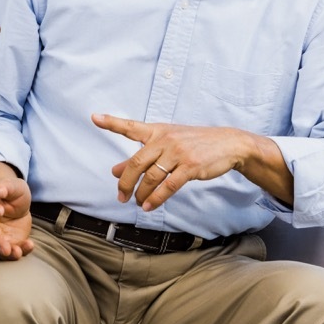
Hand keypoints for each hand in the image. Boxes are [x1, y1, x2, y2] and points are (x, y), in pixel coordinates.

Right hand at [0, 161, 35, 260]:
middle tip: (6, 249)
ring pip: (0, 251)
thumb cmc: (11, 189)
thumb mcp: (11, 186)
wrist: (19, 199)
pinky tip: (30, 245)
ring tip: (18, 252)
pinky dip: (23, 250)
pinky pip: (16, 250)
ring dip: (8, 254)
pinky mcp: (11, 243)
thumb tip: (2, 188)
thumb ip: (6, 188)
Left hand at [91, 113, 255, 211]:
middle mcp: (165, 139)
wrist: (228, 144)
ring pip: (151, 177)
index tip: (95, 118)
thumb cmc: (194, 143)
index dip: (112, 122)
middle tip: (120, 195)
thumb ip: (140, 156)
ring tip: (137, 202)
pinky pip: (168, 186)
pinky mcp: (190, 166)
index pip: (131, 127)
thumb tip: (114, 170)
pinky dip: (156, 198)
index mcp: (158, 131)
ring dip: (141, 193)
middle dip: (125, 182)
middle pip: (136, 162)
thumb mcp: (167, 144)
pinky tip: (150, 206)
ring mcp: (178, 152)